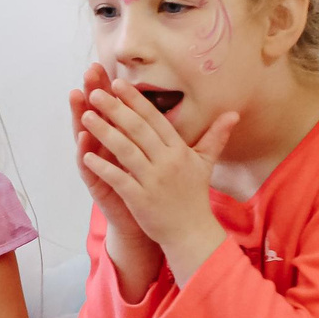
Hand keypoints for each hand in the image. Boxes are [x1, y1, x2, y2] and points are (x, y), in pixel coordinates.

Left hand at [79, 80, 237, 279]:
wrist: (192, 233)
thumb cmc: (194, 196)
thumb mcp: (205, 163)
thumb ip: (215, 136)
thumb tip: (233, 114)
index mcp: (180, 150)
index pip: (155, 119)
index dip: (136, 100)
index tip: (118, 84)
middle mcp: (167, 162)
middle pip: (138, 129)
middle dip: (115, 109)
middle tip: (96, 92)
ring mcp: (154, 181)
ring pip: (126, 150)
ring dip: (104, 131)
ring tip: (85, 116)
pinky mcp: (141, 199)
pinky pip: (119, 178)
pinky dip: (102, 167)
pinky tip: (85, 156)